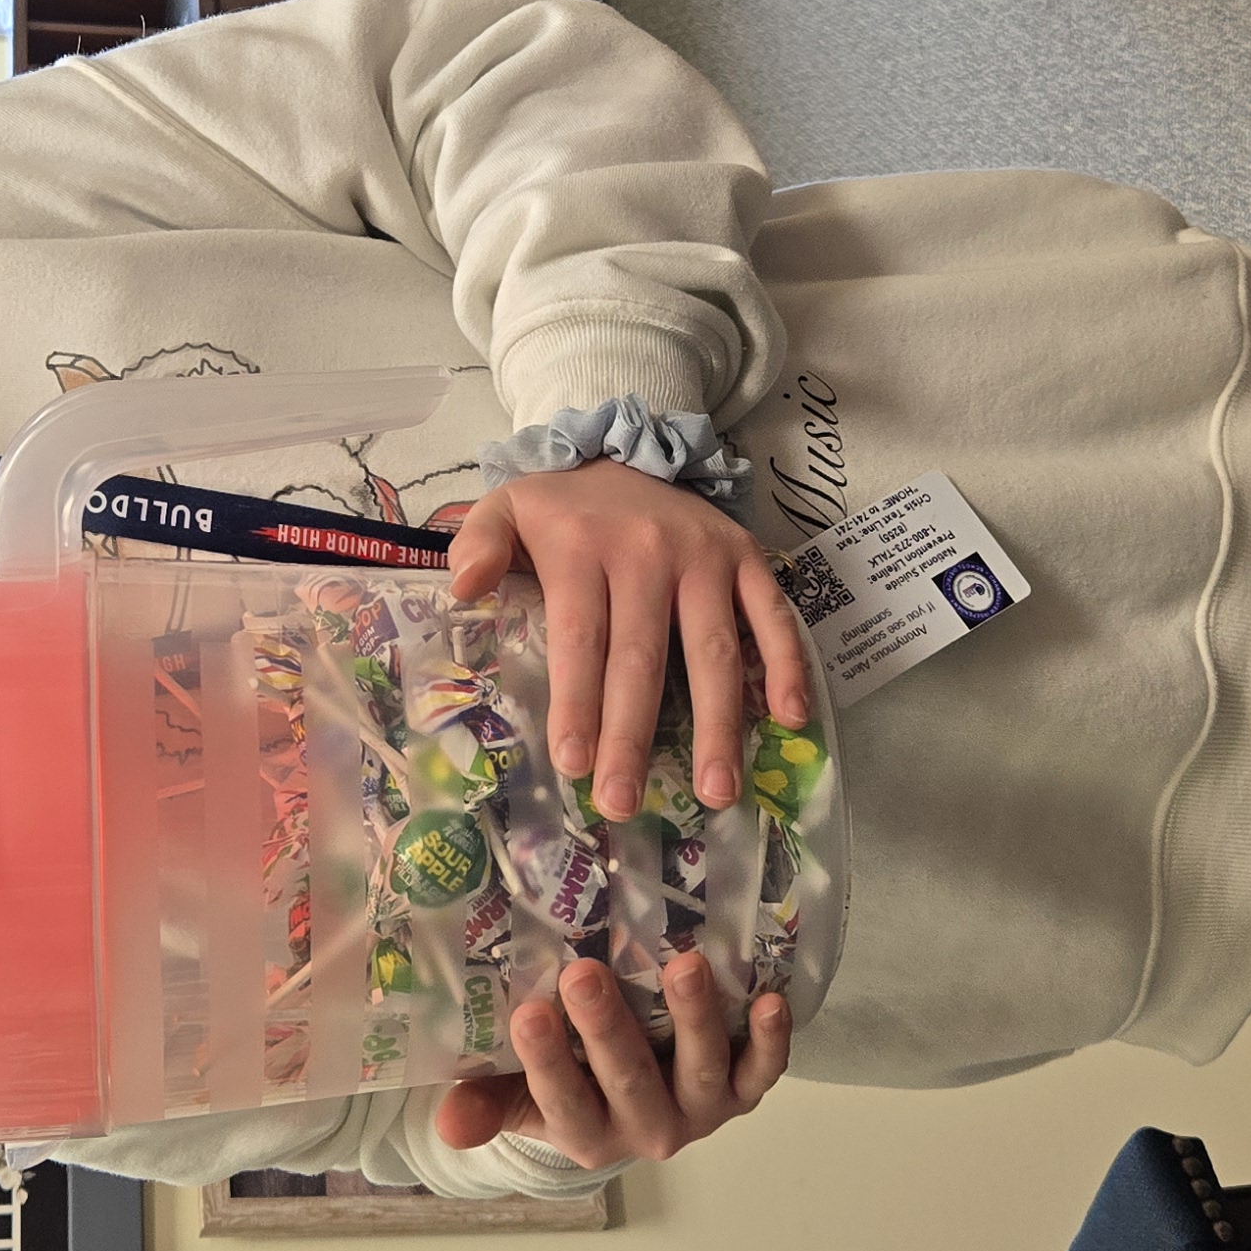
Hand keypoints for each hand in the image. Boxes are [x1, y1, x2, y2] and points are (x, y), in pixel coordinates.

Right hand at [431, 949, 794, 1164]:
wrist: (637, 1104)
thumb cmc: (571, 1084)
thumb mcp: (519, 1097)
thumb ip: (486, 1102)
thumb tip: (447, 1124)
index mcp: (587, 1133)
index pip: (563, 1102)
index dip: (548, 1063)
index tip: (528, 1015)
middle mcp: (649, 1129)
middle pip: (630, 1083)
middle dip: (608, 1030)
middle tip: (584, 973)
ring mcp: (701, 1109)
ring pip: (702, 1071)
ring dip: (694, 1021)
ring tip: (684, 967)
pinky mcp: (744, 1089)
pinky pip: (763, 1071)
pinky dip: (772, 1041)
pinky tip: (770, 1000)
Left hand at [445, 455, 812, 818]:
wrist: (626, 448)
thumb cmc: (562, 506)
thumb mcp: (504, 507)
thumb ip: (477, 543)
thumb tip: (462, 586)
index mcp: (584, 548)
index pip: (580, 636)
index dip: (578, 701)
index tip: (572, 763)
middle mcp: (648, 552)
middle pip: (642, 658)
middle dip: (633, 736)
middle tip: (624, 801)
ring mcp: (704, 556)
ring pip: (712, 649)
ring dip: (718, 724)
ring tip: (714, 791)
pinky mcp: (746, 556)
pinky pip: (771, 615)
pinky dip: (786, 664)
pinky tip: (788, 718)